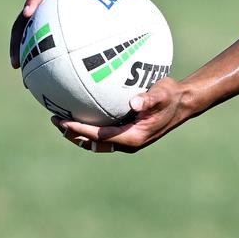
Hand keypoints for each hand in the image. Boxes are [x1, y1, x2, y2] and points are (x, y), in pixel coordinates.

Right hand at [10, 0, 118, 68]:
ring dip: (20, 50)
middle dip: (17, 38)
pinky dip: (36, 50)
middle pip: (22, 19)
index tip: (27, 12)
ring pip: (25, 31)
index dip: (32, 1)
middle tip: (16, 59)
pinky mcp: (45, 18)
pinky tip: (40, 69)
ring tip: (21, 72)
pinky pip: (37, 35)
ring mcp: (40, 10)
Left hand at [52, 77, 193, 153]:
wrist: (182, 103)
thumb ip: (149, 98)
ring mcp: (126, 138)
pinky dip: (89, 126)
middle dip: (73, 134)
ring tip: (62, 120)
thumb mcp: (163, 94)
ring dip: (78, 133)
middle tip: (56, 120)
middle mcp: (128, 141)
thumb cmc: (172, 96)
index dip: (80, 130)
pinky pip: (103, 133)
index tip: (64, 122)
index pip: (100, 135)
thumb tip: (134, 103)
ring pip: (96, 141)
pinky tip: (82, 111)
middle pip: (93, 143)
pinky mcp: (126, 132)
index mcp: (134, 136)